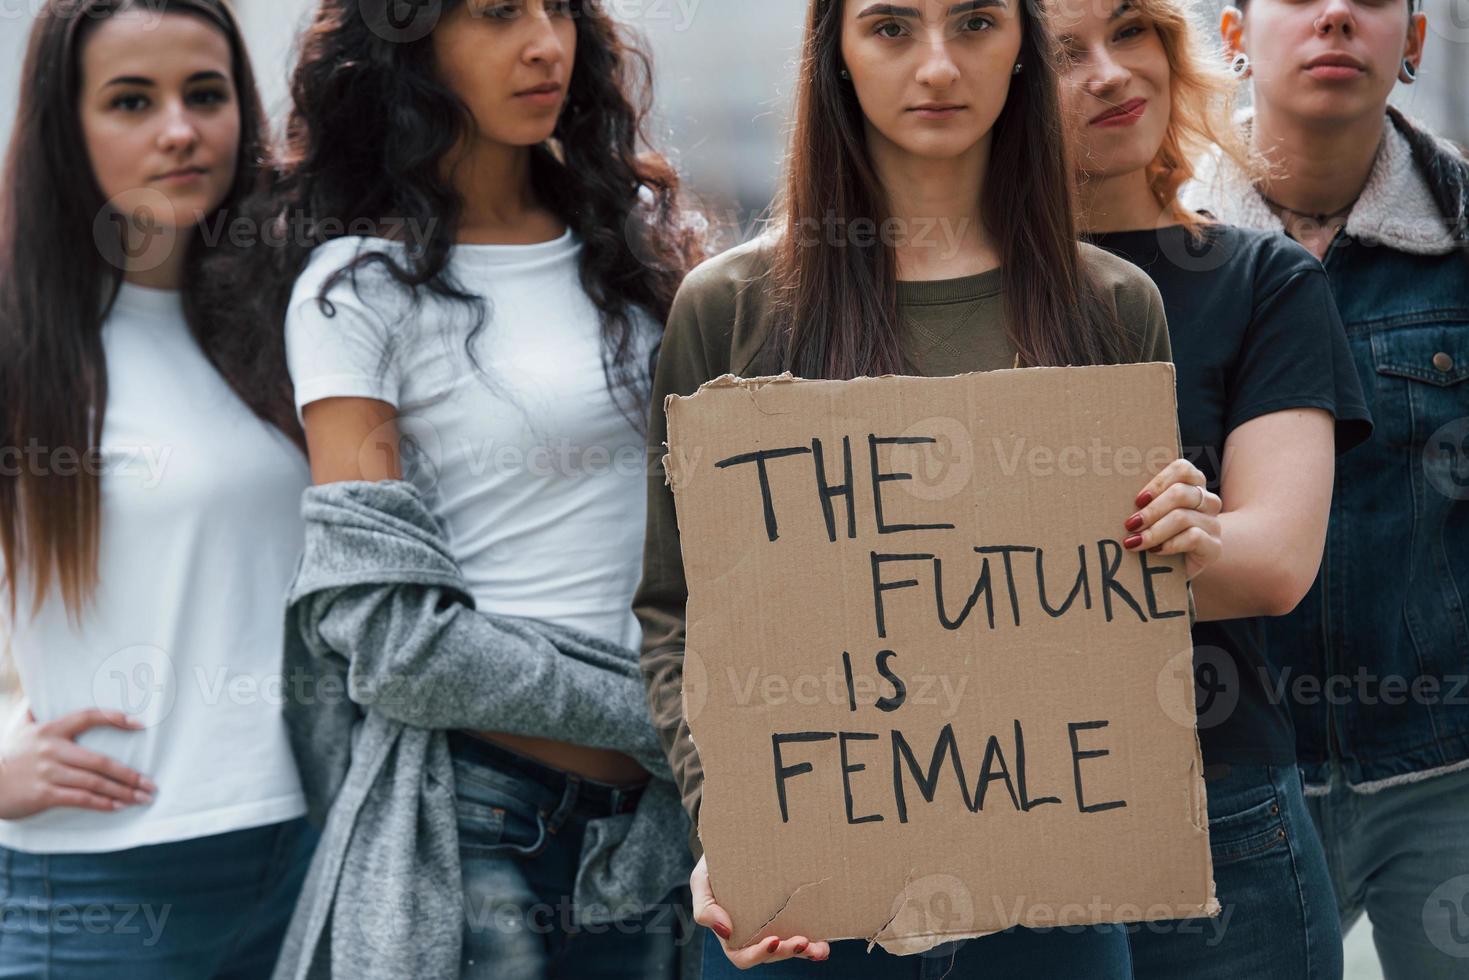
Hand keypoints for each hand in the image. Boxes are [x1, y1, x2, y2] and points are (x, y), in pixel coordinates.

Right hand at [0, 709, 155, 819]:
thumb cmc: (8, 757)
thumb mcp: (21, 731)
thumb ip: (35, 713)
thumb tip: (40, 697)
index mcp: (50, 730)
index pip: (88, 716)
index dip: (115, 718)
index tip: (140, 724)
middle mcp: (52, 750)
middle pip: (100, 761)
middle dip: (130, 775)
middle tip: (151, 784)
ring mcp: (48, 773)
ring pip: (94, 783)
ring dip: (122, 792)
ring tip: (142, 798)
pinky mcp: (44, 795)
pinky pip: (79, 799)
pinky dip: (102, 804)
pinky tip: (118, 807)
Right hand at [691, 855, 830, 967]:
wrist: (733, 842)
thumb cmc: (713, 866)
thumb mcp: (701, 882)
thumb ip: (704, 907)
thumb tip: (726, 930)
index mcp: (732, 933)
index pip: (742, 956)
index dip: (757, 954)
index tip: (772, 940)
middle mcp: (754, 934)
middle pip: (770, 954)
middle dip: (786, 952)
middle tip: (802, 941)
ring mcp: (774, 925)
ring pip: (789, 948)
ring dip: (805, 952)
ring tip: (819, 947)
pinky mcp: (790, 914)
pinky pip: (803, 933)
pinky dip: (814, 943)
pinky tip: (825, 944)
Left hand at [1126, 459, 1222, 579]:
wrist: (1179, 566)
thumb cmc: (1158, 534)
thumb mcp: (1151, 515)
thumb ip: (1144, 502)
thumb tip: (1118, 496)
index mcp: (1193, 484)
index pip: (1182, 469)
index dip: (1158, 482)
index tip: (1138, 500)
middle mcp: (1207, 500)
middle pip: (1180, 493)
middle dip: (1151, 510)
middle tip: (1130, 524)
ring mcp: (1213, 523)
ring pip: (1183, 517)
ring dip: (1154, 531)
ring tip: (1134, 542)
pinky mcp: (1214, 546)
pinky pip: (1193, 538)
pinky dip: (1169, 544)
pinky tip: (1155, 551)